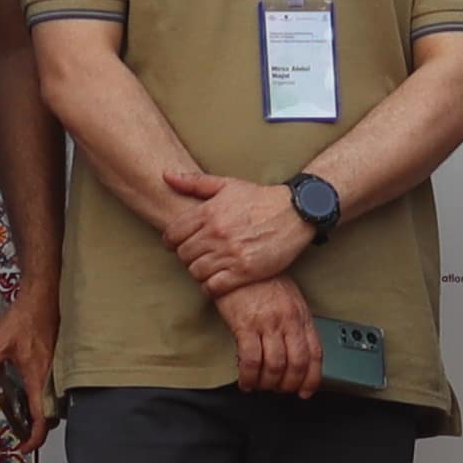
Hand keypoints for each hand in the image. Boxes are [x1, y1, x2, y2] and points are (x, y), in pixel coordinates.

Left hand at [0, 278, 62, 443]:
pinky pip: (53, 388)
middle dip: (38, 428)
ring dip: (41, 412)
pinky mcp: (57, 362)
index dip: (34, 440)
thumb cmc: (25, 317)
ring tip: (23, 412)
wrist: (44, 297)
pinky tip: (27, 387)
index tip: (23, 448)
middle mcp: (51, 378)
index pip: (41, 420)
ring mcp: (57, 371)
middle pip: (50, 415)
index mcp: (37, 379)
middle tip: (22, 432)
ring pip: (53, 403)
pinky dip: (43, 397)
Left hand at [165, 166, 311, 296]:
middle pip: (184, 255)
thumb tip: (166, 176)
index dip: (172, 241)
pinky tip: (217, 281)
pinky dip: (211, 287)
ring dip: (199, 272)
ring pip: (197, 272)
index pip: (173, 235)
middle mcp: (217, 233)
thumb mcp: (228, 185)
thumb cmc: (260, 199)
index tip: (179, 244)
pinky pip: (214, 287)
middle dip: (187, 257)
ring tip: (208, 267)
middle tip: (197, 256)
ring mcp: (231, 253)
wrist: (296, 213)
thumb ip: (194, 183)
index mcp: (209, 212)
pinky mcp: (245, 271)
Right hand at [218, 275, 321, 397]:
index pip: (315, 354)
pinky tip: (245, 381)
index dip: (312, 378)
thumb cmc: (262, 281)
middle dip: (288, 385)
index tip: (306, 390)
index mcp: (301, 316)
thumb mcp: (289, 299)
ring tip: (260, 385)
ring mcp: (267, 324)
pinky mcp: (245, 326)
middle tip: (279, 390)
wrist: (239, 264)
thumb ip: (295, 324)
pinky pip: (250, 360)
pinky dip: (249, 377)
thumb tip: (297, 350)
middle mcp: (288, 321)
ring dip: (267, 383)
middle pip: (296, 365)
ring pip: (274, 366)